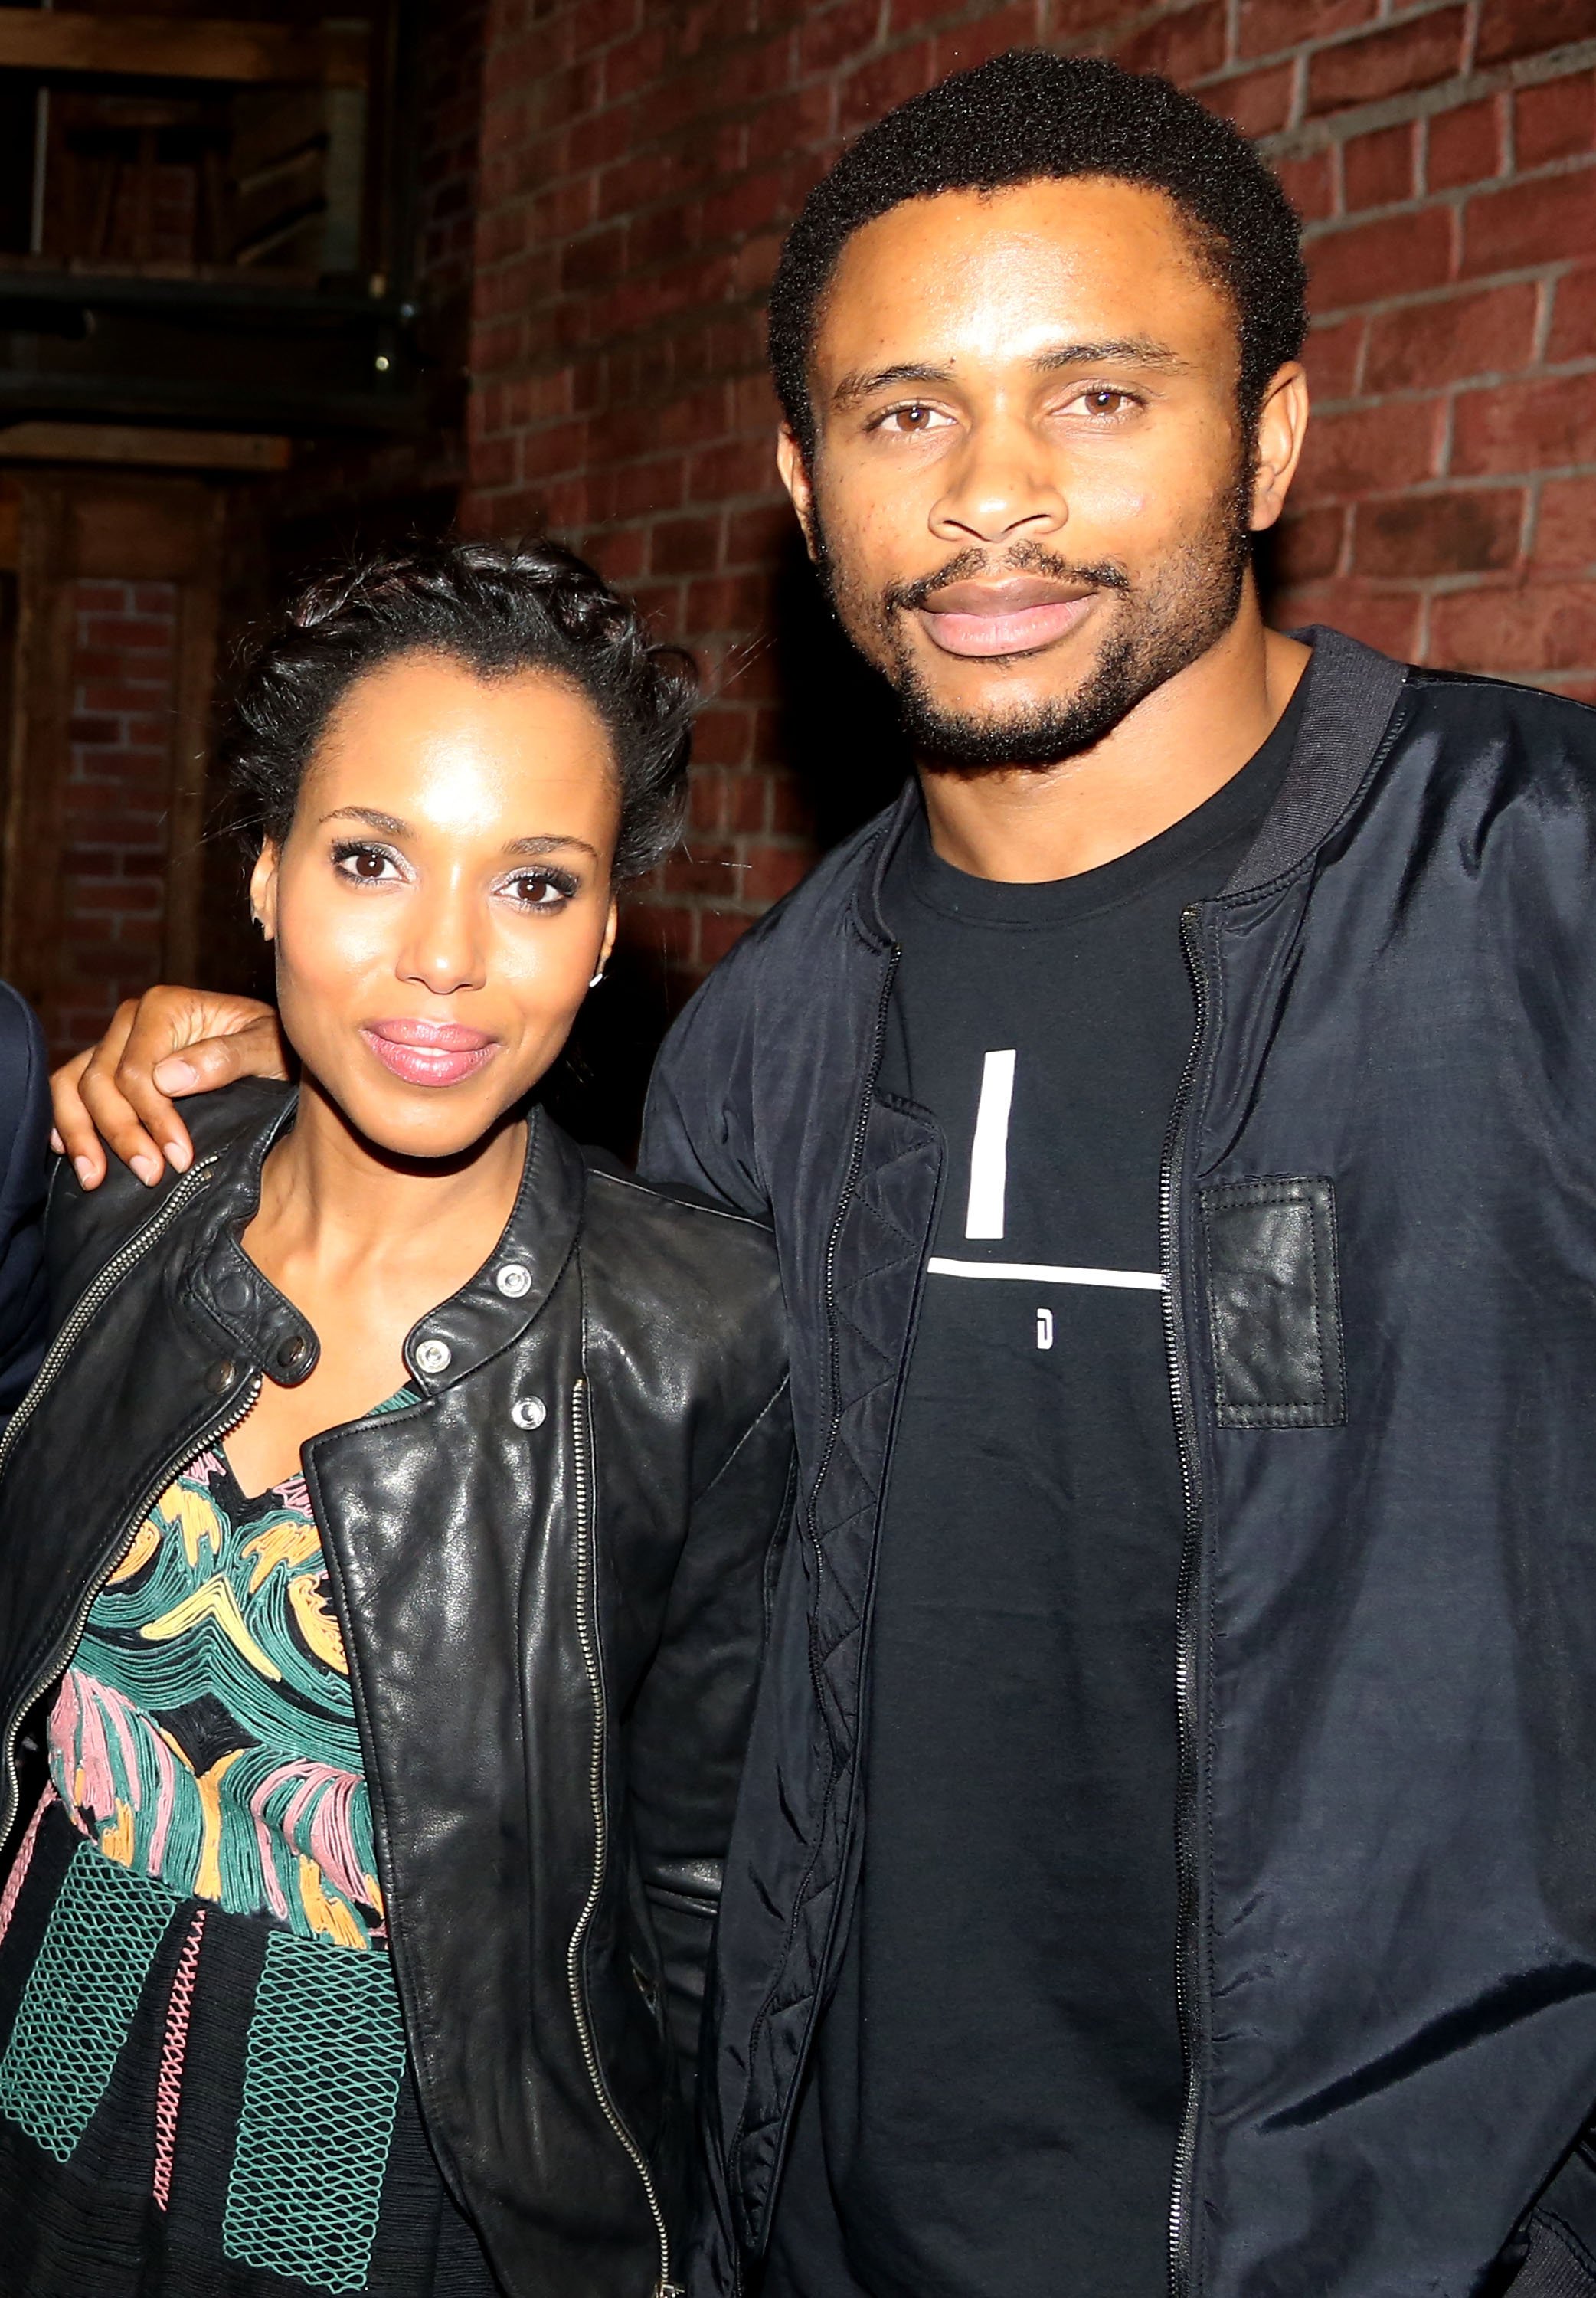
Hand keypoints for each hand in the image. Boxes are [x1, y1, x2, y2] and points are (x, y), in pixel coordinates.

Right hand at [51, 989, 286, 1189]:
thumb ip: (228, 1057)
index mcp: (165, 1007)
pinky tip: (67, 1152)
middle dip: (122, 1134)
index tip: (180, 1157)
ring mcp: (115, 1042)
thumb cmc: (272, 1046)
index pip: (137, 1072)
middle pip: (100, 1082)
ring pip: (74, 1086)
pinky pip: (68, 1088)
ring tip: (94, 1179)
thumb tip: (169, 1079)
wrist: (271, 1048)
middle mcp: (131, 1020)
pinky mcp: (108, 1065)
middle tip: (150, 1176)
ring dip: (80, 1134)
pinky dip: (64, 1119)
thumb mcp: (266, 1048)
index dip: (153, 1119)